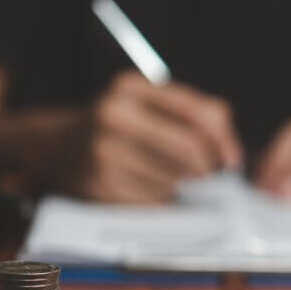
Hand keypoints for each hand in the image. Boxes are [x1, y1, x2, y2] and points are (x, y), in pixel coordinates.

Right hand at [60, 70, 242, 202]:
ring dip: (181, 185)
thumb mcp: (147, 104)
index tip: (233, 158)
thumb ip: (193, 114)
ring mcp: (103, 152)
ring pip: (174, 180)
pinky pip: (153, 201)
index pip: (196, 112)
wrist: (57, 146)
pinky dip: (161, 200)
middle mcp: (114, 115)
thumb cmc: (117, 126)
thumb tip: (229, 154)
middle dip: (207, 168)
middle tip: (208, 174)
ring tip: (165, 175)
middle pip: (189, 150)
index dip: (223, 138)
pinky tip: (147, 188)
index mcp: (130, 88)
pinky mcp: (99, 186)